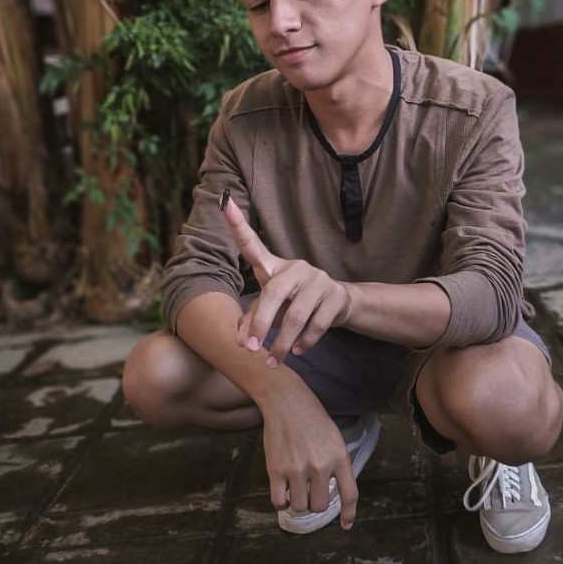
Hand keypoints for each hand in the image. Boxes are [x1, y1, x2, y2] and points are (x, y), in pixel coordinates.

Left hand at [220, 191, 351, 365]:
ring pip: (296, 315)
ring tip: (274, 361)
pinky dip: (305, 342)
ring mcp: (317, 279)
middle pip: (273, 294)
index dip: (237, 223)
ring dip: (282, 342)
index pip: (251, 243)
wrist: (338, 303)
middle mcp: (295, 268)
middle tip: (251, 350)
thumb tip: (240, 342)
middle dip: (260, 325)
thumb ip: (252, 319)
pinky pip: (317, 323)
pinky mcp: (334, 295)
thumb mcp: (271, 307)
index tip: (224, 202)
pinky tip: (298, 351)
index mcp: (273, 266)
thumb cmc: (294, 302)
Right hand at [260, 387, 358, 529]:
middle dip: (315, 502)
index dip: (348, 514)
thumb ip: (337, 464)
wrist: (286, 402)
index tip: (345, 525)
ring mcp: (298, 469)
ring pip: (300, 506)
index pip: (350, 494)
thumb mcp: (334, 438)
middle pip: (320, 506)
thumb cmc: (312, 418)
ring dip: (297, 502)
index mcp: (339, 458)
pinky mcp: (276, 470)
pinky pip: (279, 501)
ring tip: (295, 489)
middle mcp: (320, 466)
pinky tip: (282, 492)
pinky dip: (281, 502)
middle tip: (309, 492)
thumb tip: (335, 490)